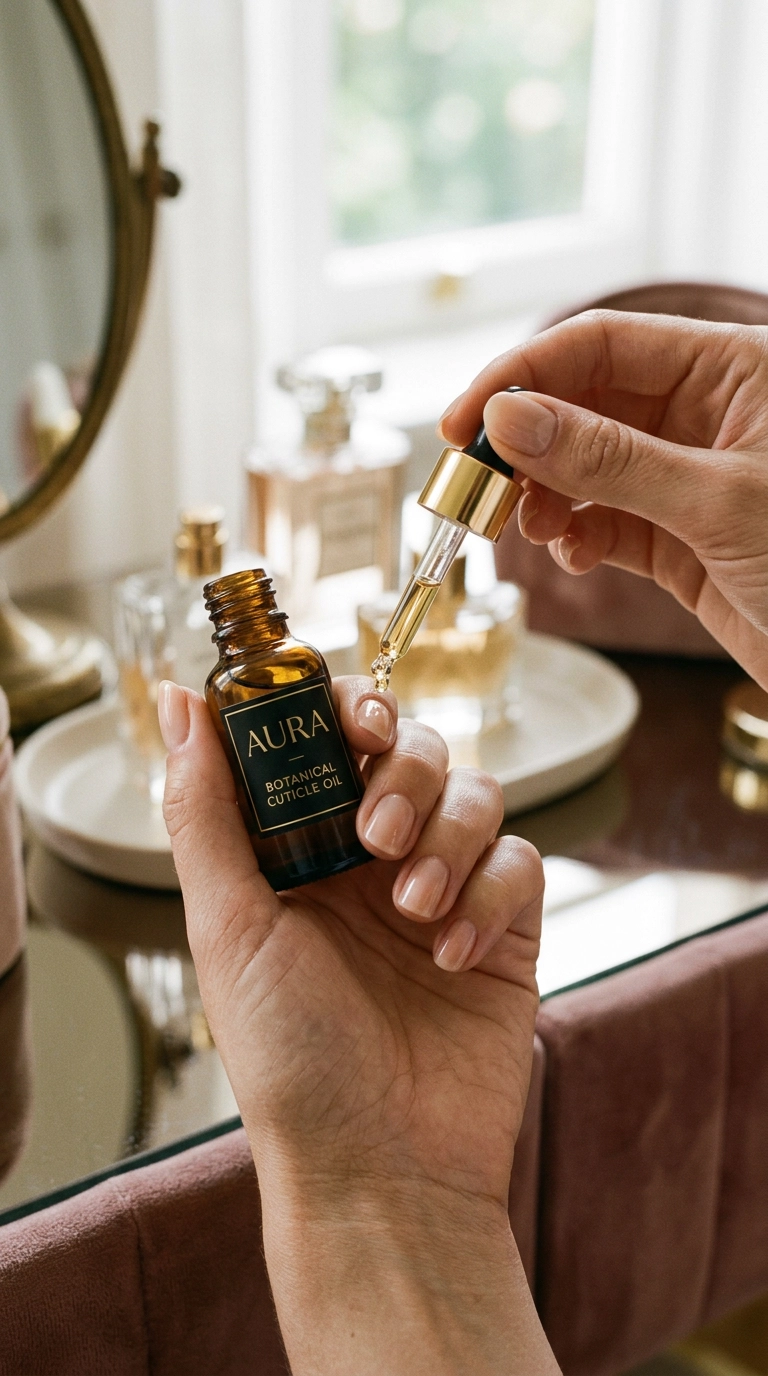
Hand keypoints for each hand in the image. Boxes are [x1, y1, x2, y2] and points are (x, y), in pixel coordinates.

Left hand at [160, 677, 555, 1375]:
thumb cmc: (290, 1061)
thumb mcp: (228, 927)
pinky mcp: (503, 929)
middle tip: (377, 834)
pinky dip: (491, 896)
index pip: (330, 738)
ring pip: (476, 793)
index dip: (347, 708)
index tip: (356, 722)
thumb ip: (206, 810)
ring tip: (414, 908)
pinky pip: (521, 862)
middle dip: (403, 773)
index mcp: (300, 851)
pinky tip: (451, 955)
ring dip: (449, 836)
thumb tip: (185, 702)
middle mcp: (372, 861)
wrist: (382, 1169)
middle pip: (413, 749)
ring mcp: (443, 890)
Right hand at [441, 310, 767, 686]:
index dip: (523, 374)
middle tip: (474, 484)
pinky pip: (606, 521)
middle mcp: (707, 414)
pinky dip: (577, 536)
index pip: (603, 344)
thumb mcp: (716, 502)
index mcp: (733, 369)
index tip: (462, 420)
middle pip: (584, 403)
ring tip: (524, 527)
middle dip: (525, 443)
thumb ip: (609, 459)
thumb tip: (511, 419)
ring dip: (543, 494)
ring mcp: (690, 476)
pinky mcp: (681, 537)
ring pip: (586, 466)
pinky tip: (573, 555)